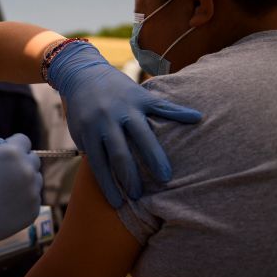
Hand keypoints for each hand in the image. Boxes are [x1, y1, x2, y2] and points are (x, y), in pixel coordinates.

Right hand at [0, 134, 41, 255]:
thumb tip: (10, 150)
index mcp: (12, 153)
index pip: (23, 141)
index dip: (14, 146)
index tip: (7, 155)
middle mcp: (27, 170)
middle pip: (33, 160)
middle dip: (22, 164)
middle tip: (7, 174)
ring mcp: (32, 191)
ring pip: (35, 181)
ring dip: (25, 183)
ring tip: (5, 193)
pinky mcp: (34, 209)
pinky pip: (33, 199)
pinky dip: (24, 201)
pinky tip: (7, 206)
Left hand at [48, 41, 201, 207]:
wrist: (84, 73)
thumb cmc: (83, 109)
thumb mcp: (80, 131)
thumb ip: (92, 150)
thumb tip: (108, 177)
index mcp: (90, 131)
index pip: (100, 164)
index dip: (109, 186)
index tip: (119, 203)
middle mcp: (107, 120)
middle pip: (121, 154)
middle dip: (131, 178)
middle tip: (141, 196)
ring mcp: (125, 107)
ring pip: (142, 134)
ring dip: (154, 157)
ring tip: (165, 177)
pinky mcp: (140, 96)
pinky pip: (162, 105)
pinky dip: (179, 112)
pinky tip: (196, 118)